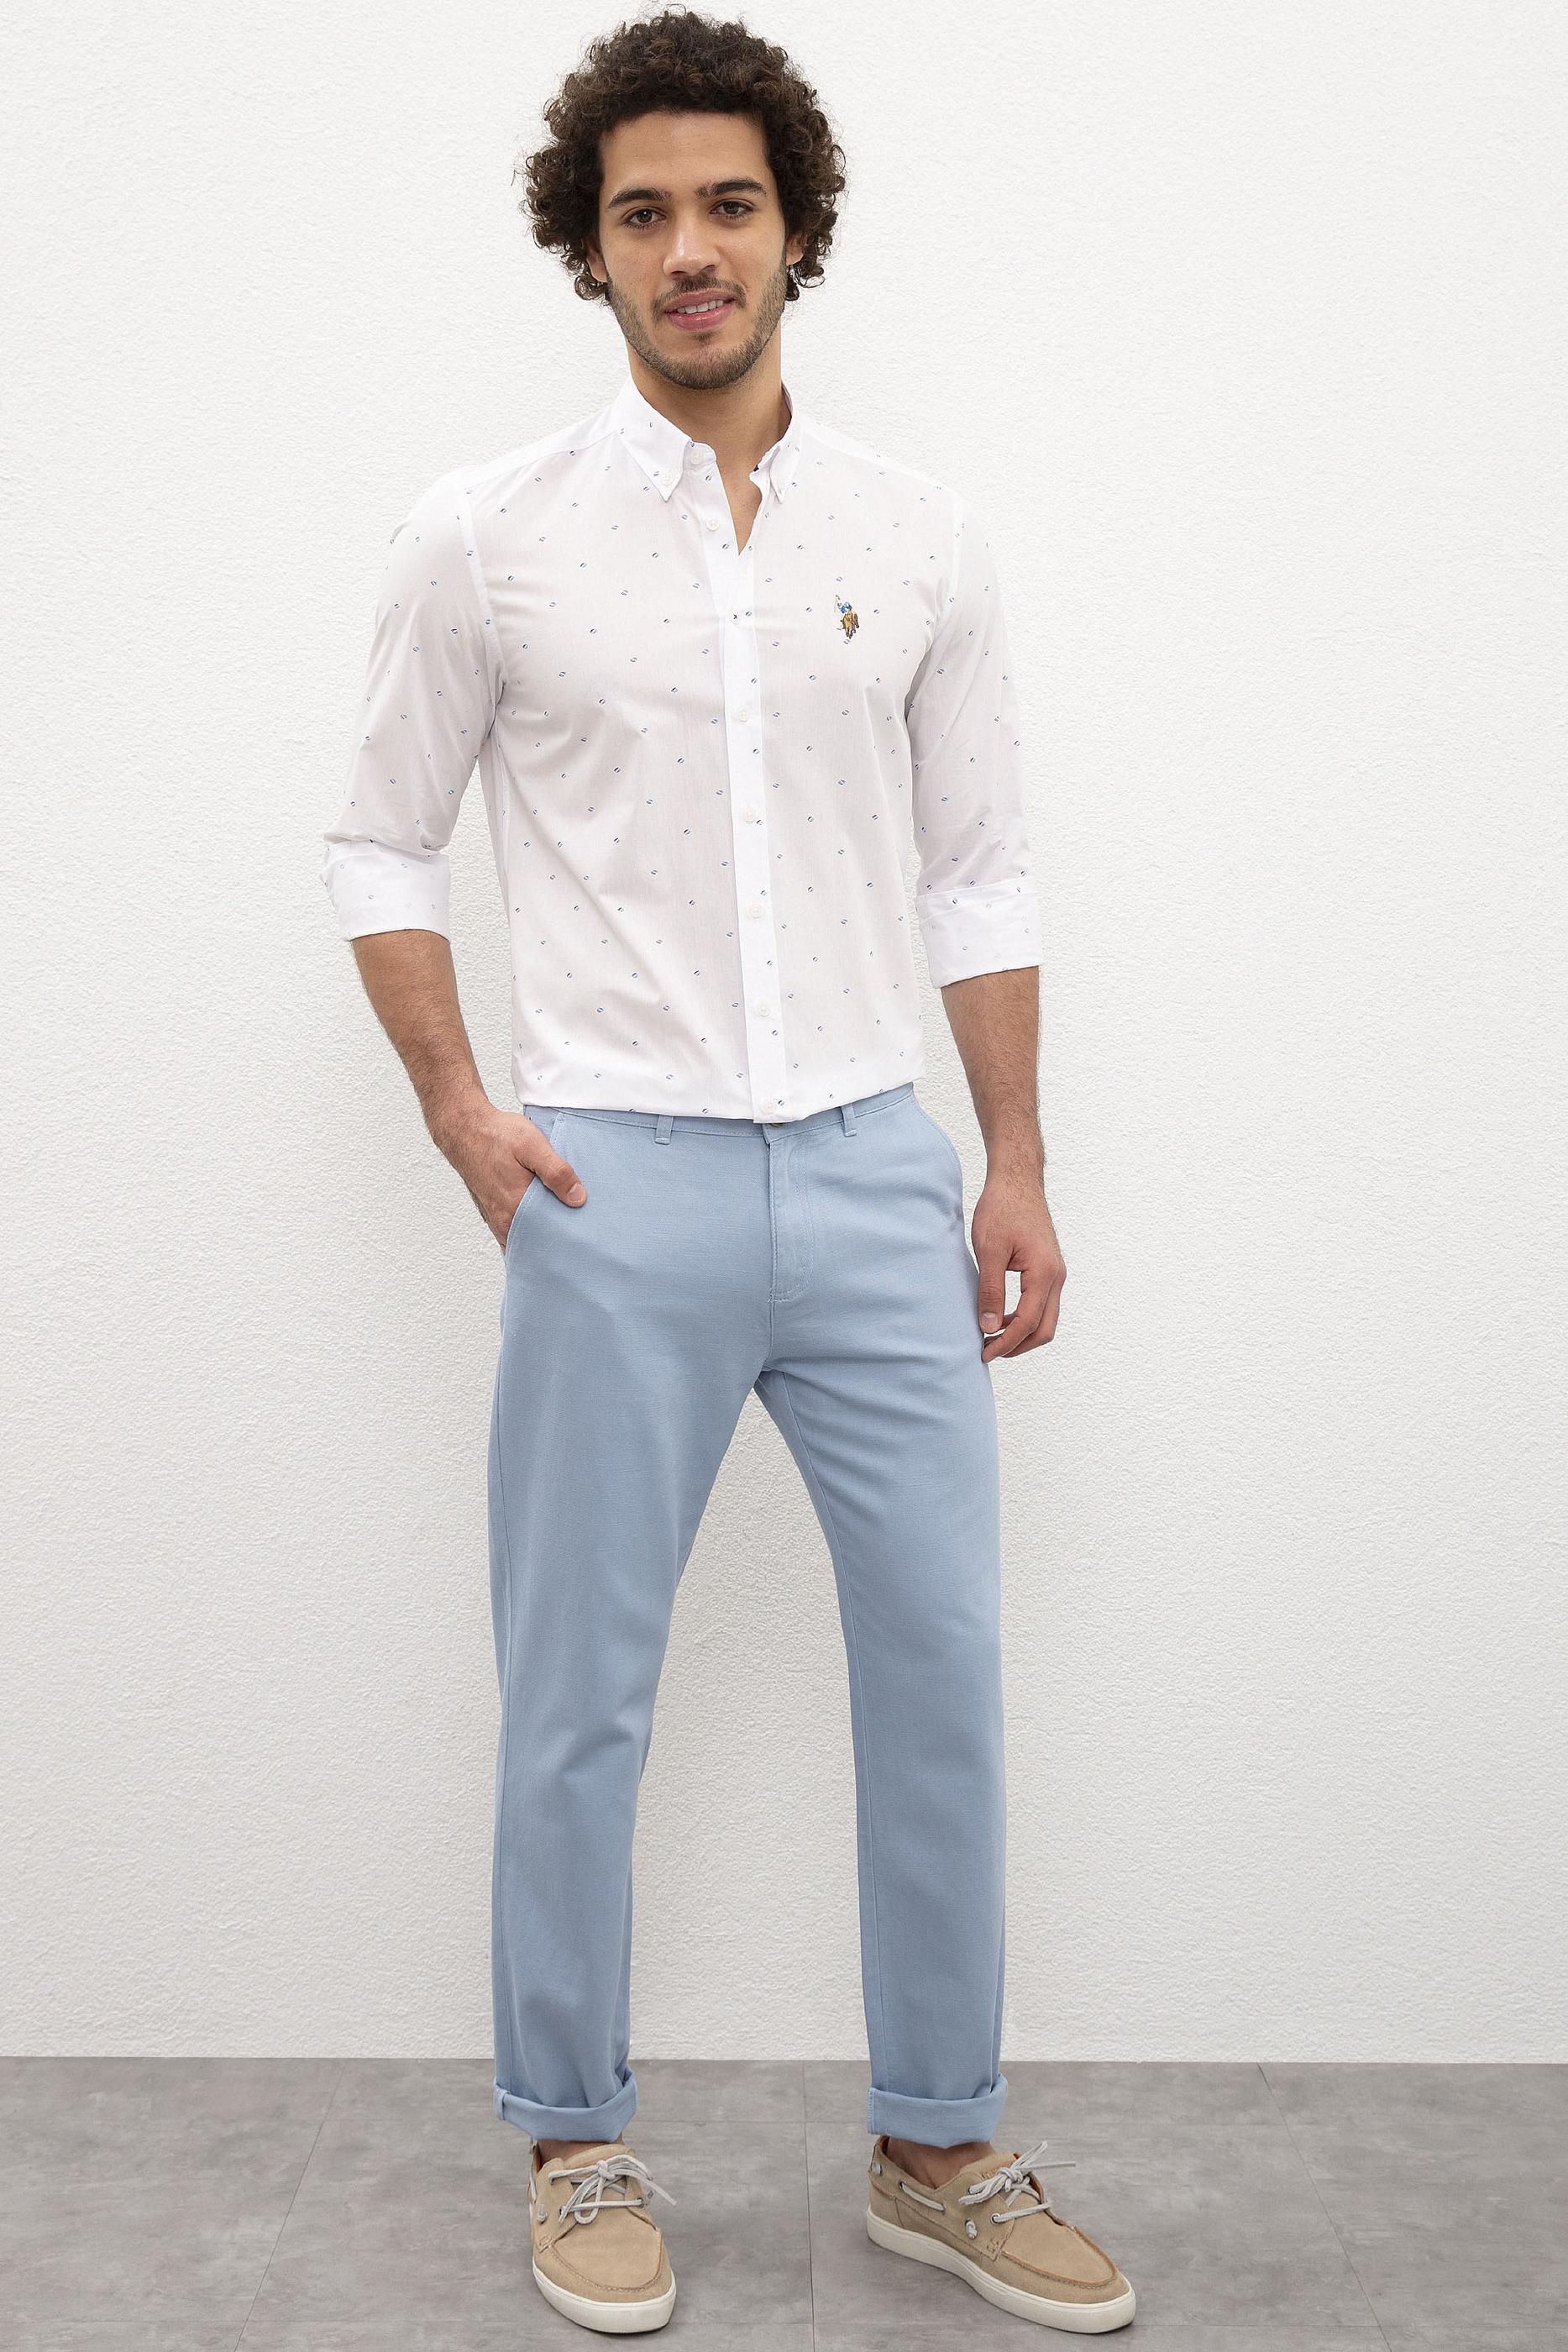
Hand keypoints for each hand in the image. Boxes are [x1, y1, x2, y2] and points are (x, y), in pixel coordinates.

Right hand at [437, 1105, 586, 1249]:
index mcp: (515, 1208)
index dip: (569, 1235)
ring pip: (528, 1236)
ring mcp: (498, 1219)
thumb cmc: (496, 1136)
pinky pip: (518, 1230)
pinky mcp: (496, 1213)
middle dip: (560, 1237)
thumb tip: (578, 1198)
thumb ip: (556, 1172)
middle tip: (581, 1227)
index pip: (550, 1237)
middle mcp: (504, 1221)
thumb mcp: (533, 1145)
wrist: (465, 1129)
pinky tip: (544, 1214)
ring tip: (565, 1220)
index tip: (586, 1229)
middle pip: (540, 1240)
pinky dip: (531, 1227)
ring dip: (545, 1231)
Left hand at [971, 1165, 1064, 1359]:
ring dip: (1022, 1333)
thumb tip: (989, 1327)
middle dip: (1018, 1346)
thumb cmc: (1002, 1208)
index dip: (1006, 1343)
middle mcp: (1056, 1276)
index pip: (1028, 1323)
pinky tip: (1002, 1317)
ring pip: (1046, 1318)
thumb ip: (990, 1291)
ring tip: (992, 1337)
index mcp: (1044, 1273)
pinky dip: (1025, 1318)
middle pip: (1044, 1329)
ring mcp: (1055, 1273)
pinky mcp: (1049, 1268)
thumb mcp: (989, 1250)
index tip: (984, 1353)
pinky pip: (1042, 1303)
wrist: (1017, 1180)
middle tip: (989, 1351)